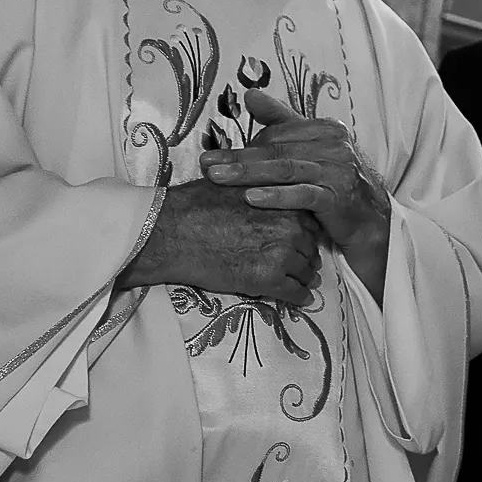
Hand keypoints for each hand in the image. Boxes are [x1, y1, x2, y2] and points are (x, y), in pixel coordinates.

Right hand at [117, 177, 322, 304]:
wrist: (170, 234)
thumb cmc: (194, 205)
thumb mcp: (234, 182)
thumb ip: (259, 186)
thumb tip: (261, 182)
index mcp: (284, 202)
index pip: (310, 222)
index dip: (304, 232)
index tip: (300, 240)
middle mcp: (291, 228)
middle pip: (311, 247)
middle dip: (306, 256)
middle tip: (302, 263)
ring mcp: (282, 255)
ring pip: (306, 271)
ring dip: (305, 277)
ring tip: (304, 282)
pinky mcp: (268, 280)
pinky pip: (295, 293)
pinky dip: (299, 297)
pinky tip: (301, 299)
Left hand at [199, 89, 389, 250]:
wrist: (370, 218)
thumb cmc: (336, 182)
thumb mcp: (312, 148)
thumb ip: (281, 121)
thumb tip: (250, 94)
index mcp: (326, 129)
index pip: (278, 133)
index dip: (244, 144)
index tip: (211, 155)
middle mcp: (335, 146)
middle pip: (277, 149)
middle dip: (238, 157)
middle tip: (205, 166)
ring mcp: (338, 171)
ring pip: (286, 169)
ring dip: (248, 173)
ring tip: (217, 178)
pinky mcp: (339, 197)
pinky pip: (303, 194)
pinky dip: (276, 196)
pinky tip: (251, 198)